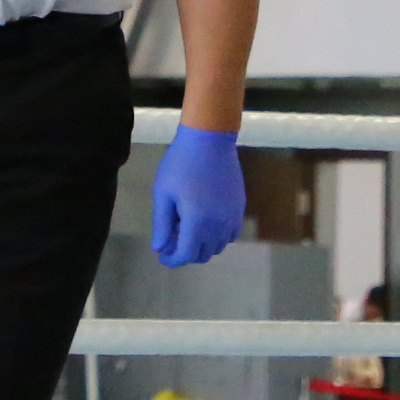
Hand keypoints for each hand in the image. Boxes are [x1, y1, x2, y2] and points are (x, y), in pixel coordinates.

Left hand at [151, 124, 245, 265]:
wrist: (210, 140)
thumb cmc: (180, 164)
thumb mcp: (164, 194)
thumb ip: (162, 224)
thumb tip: (160, 249)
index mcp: (197, 223)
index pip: (186, 255)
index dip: (173, 260)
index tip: (163, 256)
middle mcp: (219, 226)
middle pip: (203, 254)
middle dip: (186, 252)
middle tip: (172, 239)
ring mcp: (232, 218)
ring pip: (217, 246)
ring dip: (201, 245)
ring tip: (186, 226)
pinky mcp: (239, 208)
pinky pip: (230, 234)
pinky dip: (216, 236)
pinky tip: (204, 222)